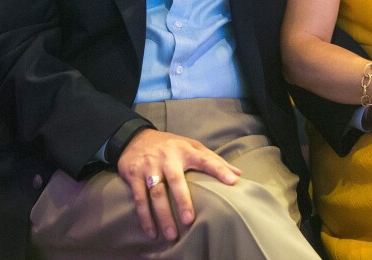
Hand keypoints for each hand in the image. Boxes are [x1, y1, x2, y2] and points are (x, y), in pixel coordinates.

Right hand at [117, 129, 241, 241]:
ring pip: (156, 192)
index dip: (219, 169)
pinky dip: (144, 217)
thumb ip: (213, 160)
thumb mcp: (191, 146)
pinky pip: (139, 198)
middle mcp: (167, 157)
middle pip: (175, 180)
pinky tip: (151, 232)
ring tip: (171, 234)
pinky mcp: (134, 174)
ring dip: (163, 215)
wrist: (135, 138)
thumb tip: (238, 175)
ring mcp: (149, 166)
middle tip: (189, 220)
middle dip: (182, 200)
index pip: (205, 159)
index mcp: (185, 150)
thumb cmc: (170, 146)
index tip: (232, 182)